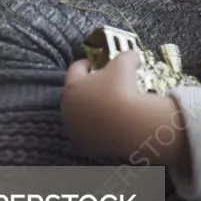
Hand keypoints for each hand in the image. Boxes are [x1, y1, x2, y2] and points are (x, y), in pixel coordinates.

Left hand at [62, 51, 188, 164]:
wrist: (129, 124)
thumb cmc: (122, 90)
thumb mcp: (125, 64)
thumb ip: (126, 56)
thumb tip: (132, 56)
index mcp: (73, 86)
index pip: (76, 69)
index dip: (86, 64)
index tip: (93, 64)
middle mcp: (68, 108)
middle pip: (75, 93)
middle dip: (88, 88)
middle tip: (103, 84)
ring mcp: (75, 128)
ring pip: (80, 115)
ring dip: (91, 109)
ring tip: (109, 105)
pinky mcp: (85, 144)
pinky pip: (89, 132)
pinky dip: (97, 127)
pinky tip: (111, 123)